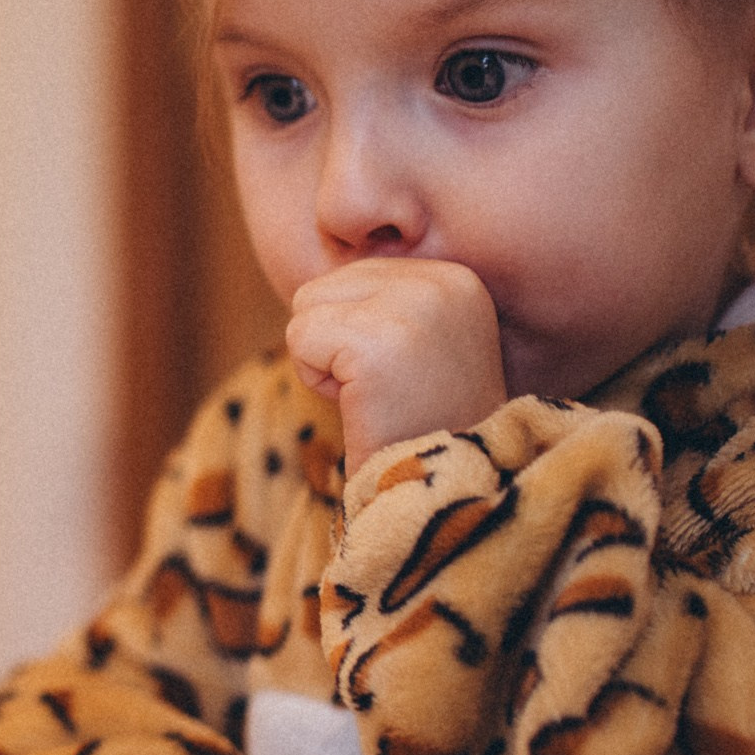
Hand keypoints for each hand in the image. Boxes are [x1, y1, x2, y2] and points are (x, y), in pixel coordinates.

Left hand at [286, 258, 507, 476]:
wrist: (438, 490)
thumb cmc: (416, 425)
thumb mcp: (413, 344)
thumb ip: (375, 301)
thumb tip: (316, 264)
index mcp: (456, 279)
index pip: (352, 275)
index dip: (354, 334)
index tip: (400, 377)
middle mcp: (443, 282)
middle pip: (322, 286)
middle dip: (333, 344)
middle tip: (383, 391)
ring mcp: (413, 308)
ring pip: (304, 308)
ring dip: (322, 362)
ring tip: (374, 396)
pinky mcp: (377, 342)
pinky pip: (299, 338)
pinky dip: (315, 379)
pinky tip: (361, 405)